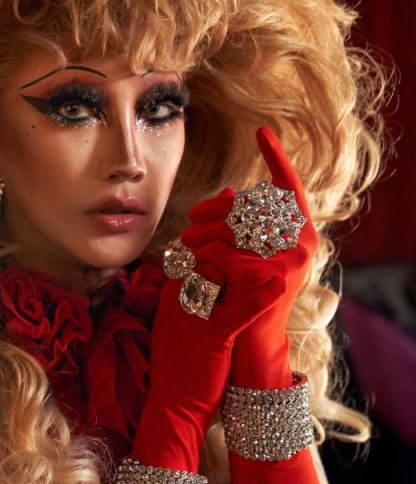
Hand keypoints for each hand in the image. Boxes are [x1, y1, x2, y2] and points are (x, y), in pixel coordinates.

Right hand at [134, 178, 288, 469]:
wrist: (171, 403)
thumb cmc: (182, 363)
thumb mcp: (183, 319)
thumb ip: (194, 289)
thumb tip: (212, 259)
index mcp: (174, 290)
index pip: (195, 243)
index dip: (218, 219)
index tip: (238, 203)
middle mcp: (181, 296)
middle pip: (208, 248)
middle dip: (236, 227)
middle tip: (261, 214)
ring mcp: (194, 316)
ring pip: (222, 273)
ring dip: (249, 253)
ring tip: (275, 239)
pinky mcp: (211, 338)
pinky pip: (236, 314)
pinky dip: (258, 299)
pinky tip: (278, 286)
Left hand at [179, 126, 317, 387]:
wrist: (237, 352)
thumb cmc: (230, 305)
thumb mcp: (235, 259)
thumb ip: (237, 228)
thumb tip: (229, 194)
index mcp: (295, 234)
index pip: (287, 187)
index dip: (276, 158)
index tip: (263, 131)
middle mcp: (300, 243)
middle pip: (249, 206)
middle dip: (212, 213)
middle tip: (186, 227)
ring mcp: (289, 263)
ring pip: (236, 229)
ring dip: (203, 236)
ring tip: (182, 249)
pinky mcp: (270, 282)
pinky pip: (230, 256)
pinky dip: (206, 259)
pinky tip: (190, 267)